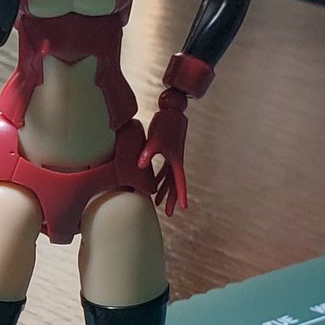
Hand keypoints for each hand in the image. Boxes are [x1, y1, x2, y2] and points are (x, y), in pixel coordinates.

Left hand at [138, 89, 188, 215]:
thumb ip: (147, 153)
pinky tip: (151, 183)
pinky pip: (163, 169)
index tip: (184, 208)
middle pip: (174, 184)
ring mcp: (172, 157)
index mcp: (176, 160)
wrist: (171, 110)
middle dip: (170, 199)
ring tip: (156, 202)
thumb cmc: (165, 124)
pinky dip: (157, 177)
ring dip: (163, 190)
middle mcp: (176, 161)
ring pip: (168, 178)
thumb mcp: (156, 139)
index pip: (179, 182)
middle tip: (168, 214)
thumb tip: (140, 166)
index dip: (181, 195)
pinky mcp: (167, 151)